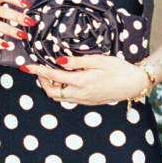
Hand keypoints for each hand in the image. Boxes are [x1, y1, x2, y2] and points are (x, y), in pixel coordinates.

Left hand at [22, 53, 149, 105]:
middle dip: (42, 81)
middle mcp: (80, 94)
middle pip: (51, 92)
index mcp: (82, 82)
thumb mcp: (98, 59)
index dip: (38, 71)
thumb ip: (77, 61)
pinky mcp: (88, 103)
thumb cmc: (119, 68)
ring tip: (52, 74)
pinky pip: (69, 99)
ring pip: (59, 98)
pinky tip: (65, 81)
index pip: (53, 76)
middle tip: (40, 69)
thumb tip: (58, 60)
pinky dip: (62, 91)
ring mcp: (84, 100)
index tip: (26, 66)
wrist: (134, 84)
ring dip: (51, 87)